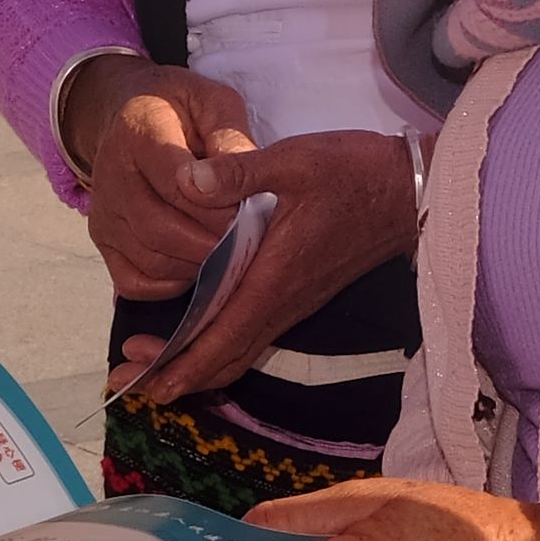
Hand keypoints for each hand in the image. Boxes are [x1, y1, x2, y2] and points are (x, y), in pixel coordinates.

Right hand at [66, 51, 260, 297]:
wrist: (131, 116)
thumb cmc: (182, 110)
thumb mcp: (213, 102)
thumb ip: (229, 136)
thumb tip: (245, 178)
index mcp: (138, 132)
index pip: (175, 181)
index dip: (216, 205)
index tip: (247, 209)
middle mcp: (111, 175)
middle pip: (159, 228)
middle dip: (211, 243)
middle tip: (246, 242)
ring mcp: (103, 213)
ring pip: (150, 260)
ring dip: (196, 267)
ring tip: (228, 254)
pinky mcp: (102, 241)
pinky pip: (133, 282)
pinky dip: (170, 287)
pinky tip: (196, 269)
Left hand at [120, 128, 421, 404]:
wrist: (413, 190)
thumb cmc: (355, 174)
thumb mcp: (294, 160)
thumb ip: (237, 172)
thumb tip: (187, 179)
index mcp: (273, 279)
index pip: (221, 338)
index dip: (180, 364)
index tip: (142, 379)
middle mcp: (281, 302)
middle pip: (224, 358)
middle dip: (175, 375)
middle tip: (126, 380)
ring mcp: (292, 302)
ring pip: (238, 350)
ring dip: (194, 364)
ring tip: (151, 368)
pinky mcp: (299, 293)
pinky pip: (253, 334)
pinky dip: (218, 346)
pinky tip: (197, 336)